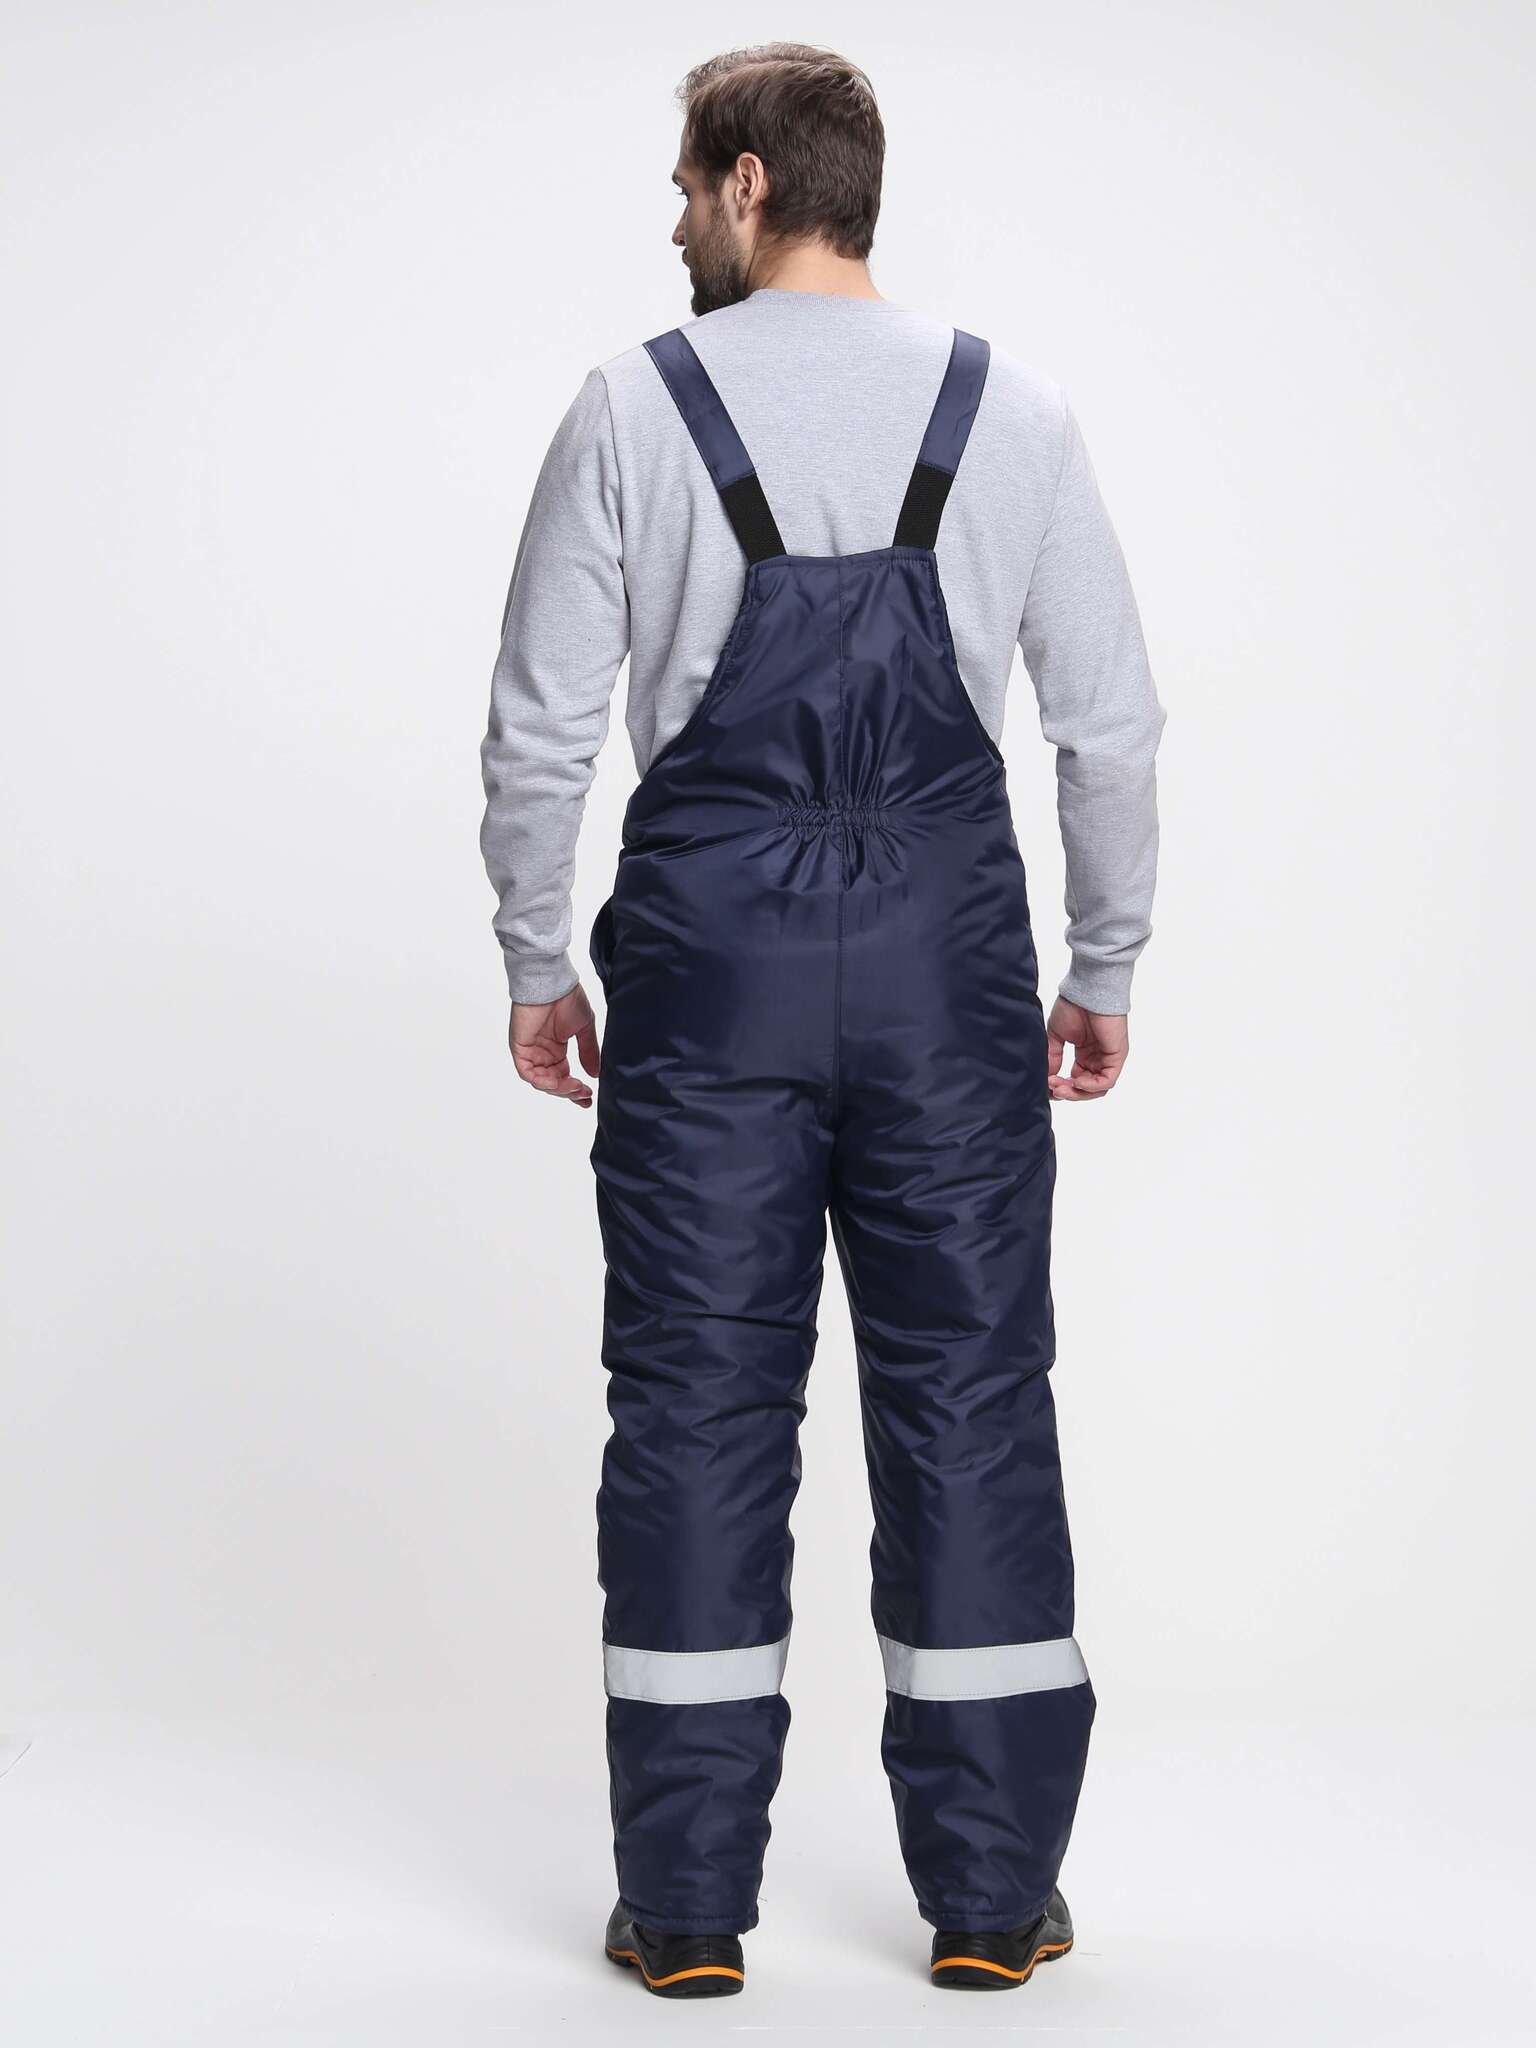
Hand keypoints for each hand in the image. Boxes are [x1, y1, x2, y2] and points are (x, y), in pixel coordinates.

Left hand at [508, 984, 601, 1108]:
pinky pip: (527, 1073)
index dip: (575, 1090)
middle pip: (553, 1083)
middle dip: (569, 1092)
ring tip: (575, 1088)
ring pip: (541, 1081)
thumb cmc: (567, 999)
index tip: (588, 1099)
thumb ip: (588, 1052)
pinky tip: (559, 1081)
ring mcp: (530, 1052)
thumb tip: (595, 1074)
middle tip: (584, 1095)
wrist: (554, 983)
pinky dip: (543, 1081)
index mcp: (555, 1050)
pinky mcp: (519, 1049)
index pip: (563, 1077)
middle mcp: (542, 1053)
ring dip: (558, 1088)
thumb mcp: (584, 1029)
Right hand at [1047, 997, 1128, 1102]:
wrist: (1086, 990)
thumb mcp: (1057, 1036)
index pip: (1076, 1081)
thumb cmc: (1073, 1006)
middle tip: (1051, 1088)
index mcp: (1086, 1054)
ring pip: (1097, 1089)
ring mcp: (1109, 1058)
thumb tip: (1046, 1079)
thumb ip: (1053, 1058)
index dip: (1061, 1087)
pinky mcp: (1117, 1056)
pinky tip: (1075, 1082)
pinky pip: (1106, 1081)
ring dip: (1077, 1092)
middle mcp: (1098, 1058)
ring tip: (1060, 1087)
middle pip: (1086, 1089)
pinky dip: (1090, 1086)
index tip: (1045, 1085)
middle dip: (1067, 1092)